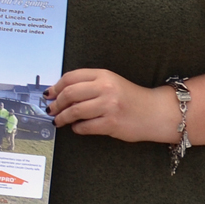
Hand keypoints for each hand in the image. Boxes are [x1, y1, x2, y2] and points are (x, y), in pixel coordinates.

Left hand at [44, 69, 177, 142]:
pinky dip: (77, 128)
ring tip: (58, 121)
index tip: (50, 94)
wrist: (154, 112)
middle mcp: (105, 88)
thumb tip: (61, 92)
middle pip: (70, 93)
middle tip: (51, 109)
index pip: (71, 77)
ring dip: (62, 117)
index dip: (56, 86)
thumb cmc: (130, 98)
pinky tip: (76, 128)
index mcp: (103, 75)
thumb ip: (89, 84)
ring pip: (75, 111)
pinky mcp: (112, 123)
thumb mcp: (110, 82)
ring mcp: (109, 105)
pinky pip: (86, 126)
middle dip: (56, 103)